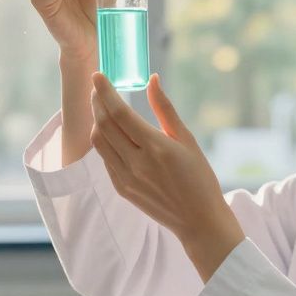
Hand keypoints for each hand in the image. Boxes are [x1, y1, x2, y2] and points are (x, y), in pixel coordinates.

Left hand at [90, 73, 244, 281]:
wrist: (198, 220)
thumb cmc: (199, 177)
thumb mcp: (187, 139)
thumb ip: (165, 108)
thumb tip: (152, 80)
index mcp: (156, 147)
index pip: (119, 113)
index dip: (105, 91)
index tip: (98, 75)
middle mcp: (137, 163)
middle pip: (103, 124)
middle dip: (96, 101)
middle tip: (97, 87)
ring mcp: (126, 178)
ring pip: (99, 142)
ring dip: (96, 120)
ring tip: (101, 107)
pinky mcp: (121, 189)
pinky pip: (105, 158)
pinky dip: (103, 141)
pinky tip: (111, 132)